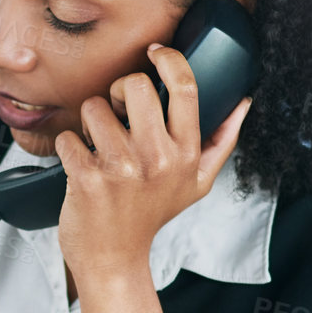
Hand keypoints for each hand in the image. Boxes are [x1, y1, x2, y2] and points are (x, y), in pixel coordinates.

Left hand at [55, 44, 251, 284]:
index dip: (169, 59)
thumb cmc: (152, 215)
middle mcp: (157, 159)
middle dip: (120, 90)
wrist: (114, 259)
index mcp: (186, 154)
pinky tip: (80, 165)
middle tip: (118, 112)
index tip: (155, 52)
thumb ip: (221, 142)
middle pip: (136, 85)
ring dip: (90, 120)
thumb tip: (243, 103)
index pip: (186, 88)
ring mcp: (122, 168)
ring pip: (95, 107)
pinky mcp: (87, 178)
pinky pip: (68, 137)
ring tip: (98, 144)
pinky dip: (68, 147)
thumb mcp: (197, 183)